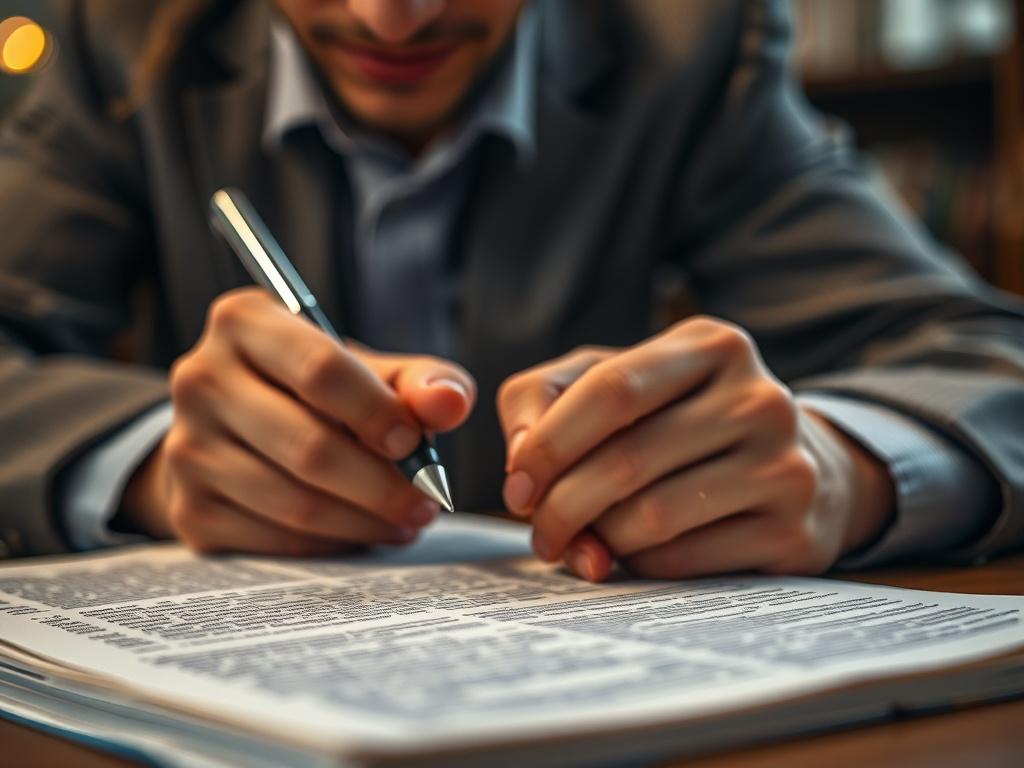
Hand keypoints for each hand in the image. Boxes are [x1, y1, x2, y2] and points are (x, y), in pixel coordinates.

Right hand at [119, 288, 475, 555]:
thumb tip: (450, 403)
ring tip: (407, 518)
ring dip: (366, 520)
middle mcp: (201, 379)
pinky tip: (363, 532)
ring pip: (295, 502)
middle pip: (309, 446)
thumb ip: (420, 381)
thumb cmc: (319, 392)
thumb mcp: (369, 370)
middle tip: (428, 501)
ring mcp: (186, 448)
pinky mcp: (189, 510)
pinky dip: (333, 543)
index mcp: (245, 322)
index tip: (415, 445)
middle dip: (384, 484)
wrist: (237, 430)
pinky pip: (276, 540)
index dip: (378, 412)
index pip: (321, 369)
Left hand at [497, 317, 894, 581]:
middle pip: (626, 460)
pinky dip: (639, 566)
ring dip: (598, 541)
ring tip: (583, 544)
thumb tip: (520, 464)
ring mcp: (785, 466)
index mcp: (712, 345)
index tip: (517, 487)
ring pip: (652, 518)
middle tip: (541, 536)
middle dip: (561, 508)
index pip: (612, 389)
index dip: (549, 444)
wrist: (800, 469)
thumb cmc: (677, 420)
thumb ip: (545, 398)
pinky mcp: (794, 534)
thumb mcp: (615, 381)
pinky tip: (633, 556)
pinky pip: (684, 561)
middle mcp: (759, 398)